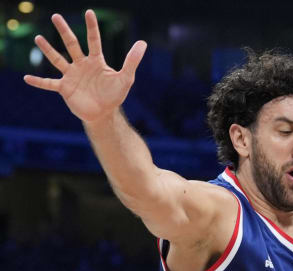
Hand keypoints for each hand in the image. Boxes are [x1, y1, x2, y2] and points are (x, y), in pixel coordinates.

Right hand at [23, 10, 146, 122]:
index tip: (88, 12)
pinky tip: (26, 78)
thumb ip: (132, 60)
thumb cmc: (114, 95)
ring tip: (38, 38)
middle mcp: (81, 65)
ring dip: (48, 50)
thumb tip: (143, 42)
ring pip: (57, 59)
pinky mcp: (64, 88)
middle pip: (71, 44)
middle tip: (56, 16)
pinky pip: (49, 83)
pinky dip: (38, 81)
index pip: (93, 40)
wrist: (103, 113)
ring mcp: (71, 76)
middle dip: (64, 31)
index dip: (92, 27)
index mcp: (96, 61)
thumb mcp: (126, 78)